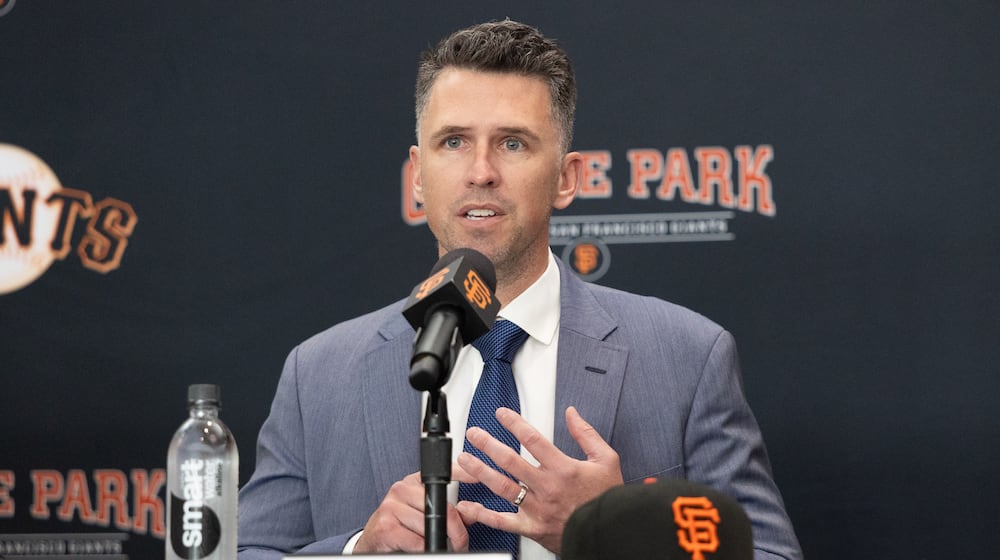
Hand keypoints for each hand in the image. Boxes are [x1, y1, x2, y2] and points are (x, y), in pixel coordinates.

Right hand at [354, 470, 469, 552]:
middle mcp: (401, 489)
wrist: (373, 542)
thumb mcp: (426, 516)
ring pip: (430, 526)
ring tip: (443, 548)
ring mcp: (391, 507)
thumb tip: (473, 511)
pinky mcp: (386, 527)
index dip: (463, 474)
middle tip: (461, 542)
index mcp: (413, 483)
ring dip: (441, 543)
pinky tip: (424, 550)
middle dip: (456, 530)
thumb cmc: (401, 528)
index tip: (478, 478)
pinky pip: (417, 542)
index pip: (442, 473)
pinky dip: (425, 549)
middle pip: (442, 507)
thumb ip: (451, 513)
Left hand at [453, 406, 623, 553]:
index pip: (533, 439)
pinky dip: (483, 515)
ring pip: (502, 487)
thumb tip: (572, 413)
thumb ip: (586, 434)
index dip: (514, 423)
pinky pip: (503, 522)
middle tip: (474, 434)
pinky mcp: (532, 528)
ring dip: (480, 472)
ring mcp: (537, 508)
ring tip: (464, 460)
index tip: (501, 414)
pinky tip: (468, 506)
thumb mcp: (606, 460)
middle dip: (488, 444)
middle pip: (510, 461)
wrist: (609, 534)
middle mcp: (547, 487)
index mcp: (563, 469)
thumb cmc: (607, 499)